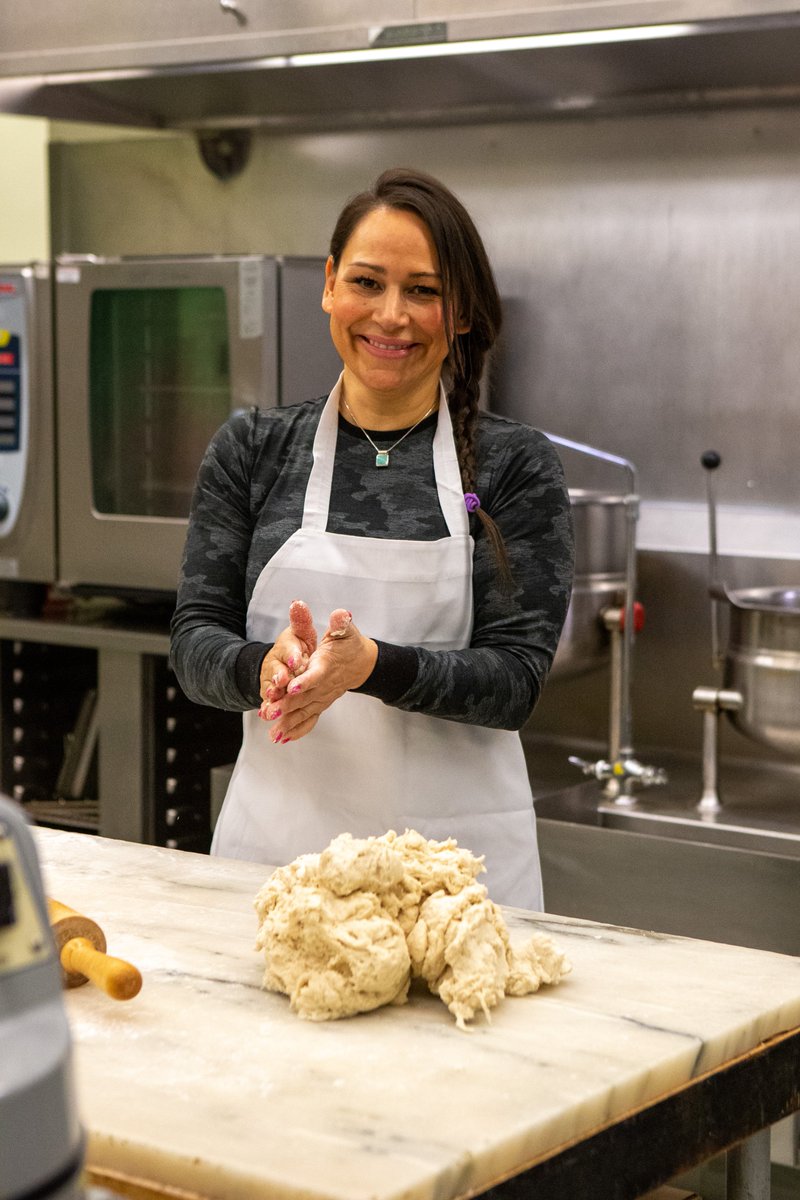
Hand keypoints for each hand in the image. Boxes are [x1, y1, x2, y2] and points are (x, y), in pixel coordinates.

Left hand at [262, 608, 377, 743]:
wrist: (362, 664)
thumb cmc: (350, 644)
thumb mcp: (345, 630)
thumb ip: (341, 623)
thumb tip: (340, 614)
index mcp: (327, 666)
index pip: (316, 674)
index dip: (305, 681)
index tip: (292, 687)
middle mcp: (324, 685)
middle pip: (305, 697)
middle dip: (287, 706)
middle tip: (270, 713)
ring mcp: (322, 698)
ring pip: (304, 712)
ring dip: (288, 722)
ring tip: (273, 734)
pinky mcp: (320, 704)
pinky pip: (309, 719)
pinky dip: (296, 730)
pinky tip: (282, 738)